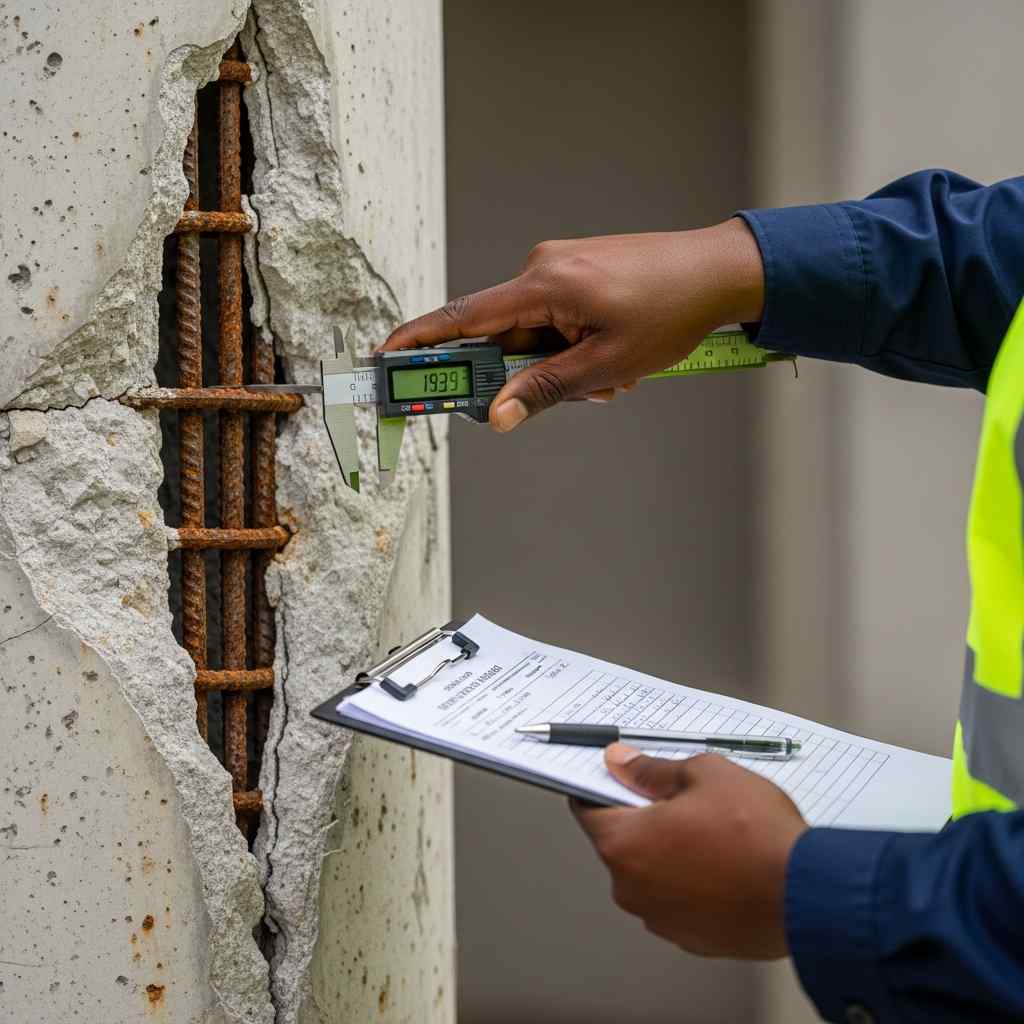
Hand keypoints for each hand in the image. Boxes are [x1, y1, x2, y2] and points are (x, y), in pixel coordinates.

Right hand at [380, 219, 763, 430]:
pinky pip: (556, 320)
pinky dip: (574, 348)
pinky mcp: (577, 273)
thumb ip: (543, 389)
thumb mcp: (605, 364)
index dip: (419, 342)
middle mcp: (542, 269)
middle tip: (578, 391)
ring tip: (614, 377)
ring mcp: (560, 269)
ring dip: (561, 366)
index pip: (461, 318)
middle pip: (503, 336)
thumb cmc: (670, 310)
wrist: (719, 270)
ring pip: (535, 334)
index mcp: (542, 285)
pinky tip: (613, 361)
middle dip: (529, 374)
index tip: (384, 359)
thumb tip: (496, 415)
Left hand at [572, 744, 807, 959]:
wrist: (810, 893)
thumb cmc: (755, 832)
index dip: (599, 785)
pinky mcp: (693, 939)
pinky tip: (725, 864)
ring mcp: (661, 919)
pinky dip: (692, 882)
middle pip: (620, 842)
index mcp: (624, 845)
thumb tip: (619, 761)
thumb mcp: (703, 774)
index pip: (586, 808)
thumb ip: (652, 769)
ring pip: (651, 873)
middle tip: (680, 796)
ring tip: (712, 831)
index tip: (614, 773)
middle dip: (642, 818)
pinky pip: (678, 900)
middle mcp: (632, 889)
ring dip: (669, 852)